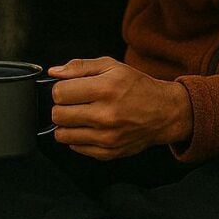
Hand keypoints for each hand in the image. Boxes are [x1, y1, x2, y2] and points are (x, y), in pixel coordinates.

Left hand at [48, 57, 192, 160]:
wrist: (164, 112)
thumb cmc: (137, 87)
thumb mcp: (112, 66)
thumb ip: (80, 67)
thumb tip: (54, 72)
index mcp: (105, 89)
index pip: (59, 93)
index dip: (61, 89)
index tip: (69, 89)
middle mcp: (105, 115)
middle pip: (58, 114)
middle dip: (61, 106)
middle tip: (74, 103)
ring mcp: (106, 137)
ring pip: (62, 134)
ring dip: (67, 124)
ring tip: (80, 116)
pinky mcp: (108, 152)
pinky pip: (75, 147)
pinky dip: (78, 137)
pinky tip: (90, 127)